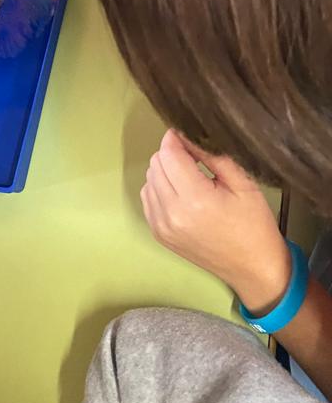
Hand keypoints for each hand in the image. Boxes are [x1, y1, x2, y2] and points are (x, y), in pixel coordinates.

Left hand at [141, 129, 291, 313]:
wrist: (254, 269)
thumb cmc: (254, 224)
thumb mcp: (242, 183)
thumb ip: (213, 155)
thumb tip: (188, 133)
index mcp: (195, 199)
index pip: (168, 153)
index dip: (176, 138)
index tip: (189, 135)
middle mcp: (171, 213)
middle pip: (156, 164)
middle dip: (172, 153)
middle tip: (195, 157)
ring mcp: (161, 226)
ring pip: (149, 178)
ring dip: (165, 170)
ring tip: (191, 177)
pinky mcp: (158, 234)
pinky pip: (148, 197)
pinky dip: (160, 188)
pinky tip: (182, 193)